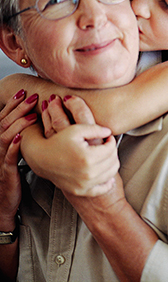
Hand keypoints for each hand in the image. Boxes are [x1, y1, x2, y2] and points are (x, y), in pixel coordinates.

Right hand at [0, 90, 37, 224]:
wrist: (4, 199)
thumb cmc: (15, 174)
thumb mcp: (20, 152)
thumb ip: (26, 136)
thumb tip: (40, 119)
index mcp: (3, 141)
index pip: (6, 117)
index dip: (14, 104)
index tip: (24, 92)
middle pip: (5, 123)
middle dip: (18, 109)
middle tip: (31, 97)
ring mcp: (1, 159)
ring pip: (5, 137)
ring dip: (18, 124)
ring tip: (31, 115)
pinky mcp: (6, 172)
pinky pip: (8, 158)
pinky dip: (14, 147)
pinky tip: (21, 139)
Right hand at [30, 95, 119, 195]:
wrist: (41, 159)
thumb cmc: (58, 141)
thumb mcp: (76, 130)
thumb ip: (96, 129)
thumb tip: (109, 132)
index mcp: (88, 158)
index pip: (111, 148)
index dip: (111, 140)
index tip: (107, 138)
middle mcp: (88, 174)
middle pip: (113, 161)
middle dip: (112, 151)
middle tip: (106, 146)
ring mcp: (85, 185)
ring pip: (111, 173)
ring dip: (112, 163)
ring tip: (104, 156)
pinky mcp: (81, 191)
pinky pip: (103, 188)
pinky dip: (108, 181)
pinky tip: (105, 172)